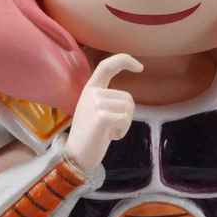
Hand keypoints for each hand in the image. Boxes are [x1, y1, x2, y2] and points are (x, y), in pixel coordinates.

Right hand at [65, 53, 142, 172]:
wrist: (76, 156)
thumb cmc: (91, 135)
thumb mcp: (96, 111)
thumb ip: (107, 100)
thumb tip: (126, 99)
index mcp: (90, 89)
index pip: (107, 65)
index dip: (124, 60)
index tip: (140, 67)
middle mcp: (91, 93)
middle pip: (127, 97)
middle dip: (126, 115)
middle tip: (109, 127)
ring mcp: (95, 104)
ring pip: (128, 109)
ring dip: (124, 124)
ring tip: (107, 132)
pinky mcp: (101, 117)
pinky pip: (124, 119)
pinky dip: (122, 131)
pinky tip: (109, 136)